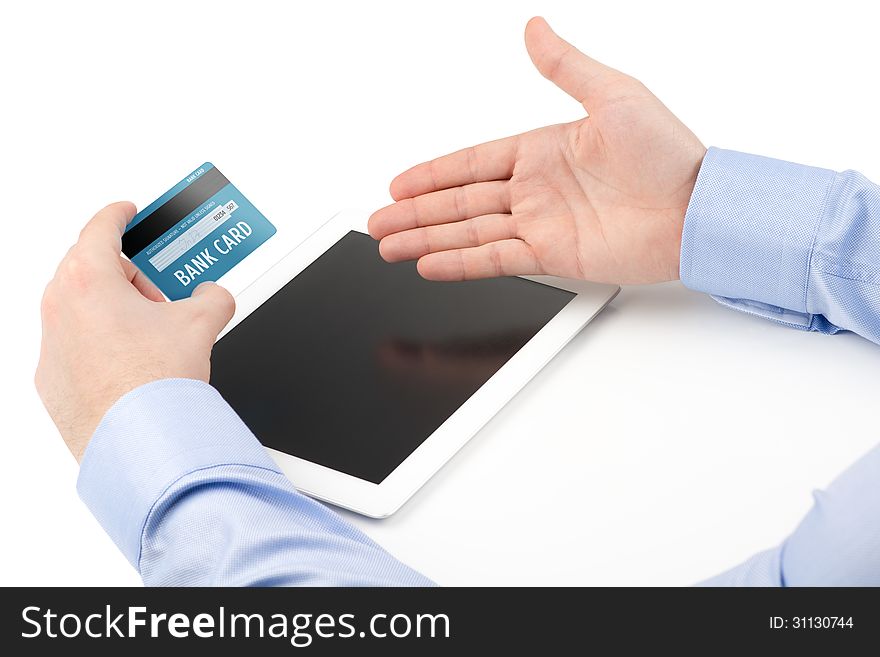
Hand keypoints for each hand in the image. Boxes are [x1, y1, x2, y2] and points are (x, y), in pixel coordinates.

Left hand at [35, 202, 235, 461]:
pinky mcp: (52, 380)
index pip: (100, 229)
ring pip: (81, 309)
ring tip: (153, 334)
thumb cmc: (156, 382)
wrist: (143, 441)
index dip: (119, 215)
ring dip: (114, 311)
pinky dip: (100, 346)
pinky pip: (75, 347)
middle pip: (91, 270)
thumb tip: (212, 297)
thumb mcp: (201, 324)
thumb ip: (212, 298)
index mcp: (88, 279)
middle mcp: (59, 308)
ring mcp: (50, 345)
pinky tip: (133, 366)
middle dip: (128, 276)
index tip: (127, 212)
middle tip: (160, 294)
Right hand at [369, 17, 705, 283]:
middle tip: (377, 222)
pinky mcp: (554, 255)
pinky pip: (496, 259)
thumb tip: (534, 30)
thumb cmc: (667, 152)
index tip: (397, 184)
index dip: (431, 173)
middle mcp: (535, 188)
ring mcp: (542, 223)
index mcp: (542, 149)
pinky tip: (431, 264)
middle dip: (415, 212)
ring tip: (389, 247)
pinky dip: (461, 263)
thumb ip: (566, 67)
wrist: (697, 209)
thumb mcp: (613, 94)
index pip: (470, 163)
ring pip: (468, 232)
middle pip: (458, 201)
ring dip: (426, 238)